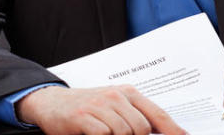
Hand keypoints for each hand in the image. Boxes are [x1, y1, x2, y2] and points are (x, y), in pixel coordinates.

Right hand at [16, 85, 184, 134]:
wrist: (52, 102)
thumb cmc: (88, 107)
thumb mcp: (114, 106)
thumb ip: (136, 116)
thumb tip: (160, 132)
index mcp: (128, 93)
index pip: (157, 114)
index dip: (172, 129)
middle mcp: (116, 96)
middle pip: (142, 128)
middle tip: (119, 134)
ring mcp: (100, 105)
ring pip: (124, 133)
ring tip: (103, 131)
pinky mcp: (83, 117)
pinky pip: (104, 134)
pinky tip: (93, 133)